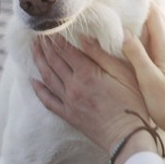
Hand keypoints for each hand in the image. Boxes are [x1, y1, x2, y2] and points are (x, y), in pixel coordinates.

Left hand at [31, 36, 156, 159]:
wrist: (127, 136)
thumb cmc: (132, 102)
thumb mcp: (123, 73)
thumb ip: (101, 55)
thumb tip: (84, 37)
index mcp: (87, 73)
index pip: (65, 50)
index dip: (56, 38)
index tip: (49, 27)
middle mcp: (73, 86)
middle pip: (53, 61)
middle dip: (45, 46)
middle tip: (37, 34)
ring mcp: (68, 101)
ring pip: (47, 77)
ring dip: (39, 61)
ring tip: (34, 49)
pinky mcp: (68, 115)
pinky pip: (47, 100)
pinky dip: (38, 89)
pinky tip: (32, 81)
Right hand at [122, 3, 164, 146]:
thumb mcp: (148, 78)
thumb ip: (136, 54)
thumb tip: (123, 31)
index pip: (154, 15)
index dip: (141, 0)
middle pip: (154, 18)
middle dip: (140, 5)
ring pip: (152, 30)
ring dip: (139, 19)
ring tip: (122, 11)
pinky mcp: (163, 65)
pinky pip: (150, 43)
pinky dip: (140, 34)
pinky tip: (129, 37)